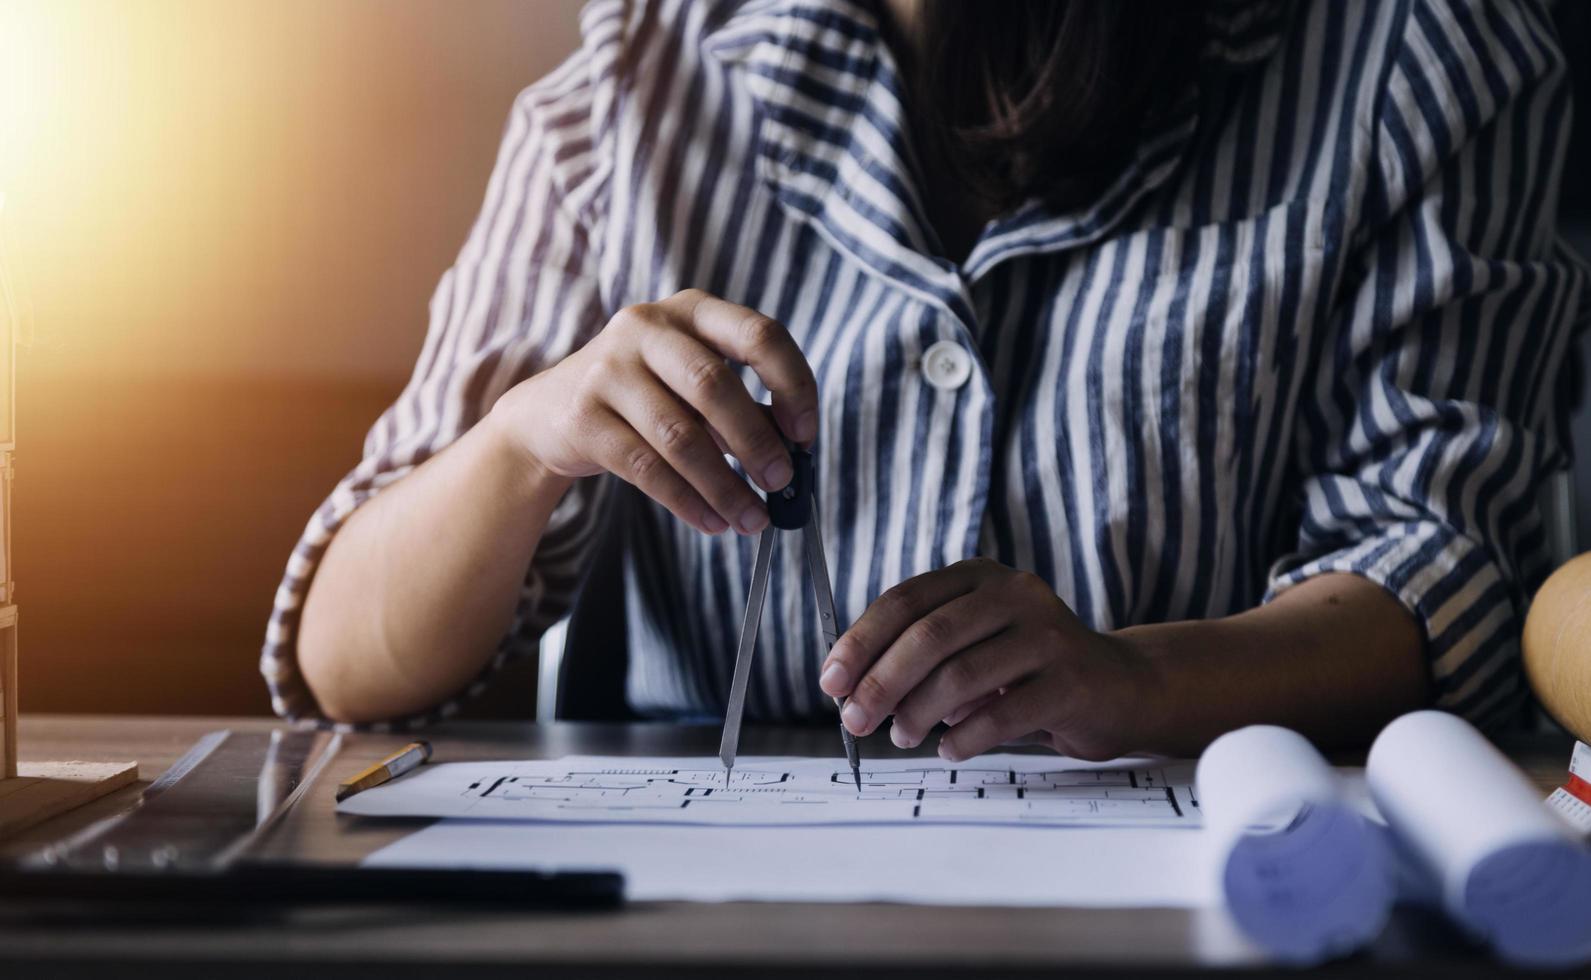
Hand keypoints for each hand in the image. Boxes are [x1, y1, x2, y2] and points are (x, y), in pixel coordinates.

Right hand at [489, 289, 817, 535]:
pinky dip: (687, 502)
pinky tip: (712, 522)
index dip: (792, 384)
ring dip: (724, 485)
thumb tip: (797, 455)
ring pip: (679, 435)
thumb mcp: (694, 385)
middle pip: (714, 385)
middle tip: (781, 483)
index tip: (805, 433)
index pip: (759, 334)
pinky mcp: (584, 417)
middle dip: (756, 441)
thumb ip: (745, 407)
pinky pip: (647, 468)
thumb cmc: (645, 397)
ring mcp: (608, 369)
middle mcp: (647, 327)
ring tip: (751, 519)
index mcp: (691, 310)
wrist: (550, 415)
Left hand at [818, 558, 1161, 761]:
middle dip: (881, 681)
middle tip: (854, 720)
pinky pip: (1004, 712)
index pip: (906, 600)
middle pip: (930, 635)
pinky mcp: (1071, 680)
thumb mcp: (972, 648)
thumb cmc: (1027, 671)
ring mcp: (1047, 634)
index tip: (830, 681)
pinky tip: (948, 750)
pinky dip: (965, 736)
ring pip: (963, 673)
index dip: (861, 641)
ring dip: (918, 712)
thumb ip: (921, 659)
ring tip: (899, 737)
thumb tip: (853, 691)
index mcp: (979, 578)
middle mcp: (1014, 594)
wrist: (1118, 688)